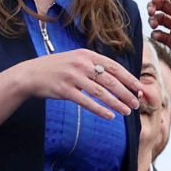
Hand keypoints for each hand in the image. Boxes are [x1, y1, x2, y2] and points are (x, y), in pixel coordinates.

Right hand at [9, 49, 140, 119]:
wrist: (30, 74)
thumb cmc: (56, 68)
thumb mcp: (76, 59)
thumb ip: (93, 65)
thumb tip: (116, 78)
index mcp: (87, 55)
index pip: (114, 66)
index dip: (128, 78)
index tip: (139, 87)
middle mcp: (82, 64)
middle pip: (110, 80)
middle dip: (126, 93)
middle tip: (136, 103)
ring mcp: (73, 77)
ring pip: (101, 92)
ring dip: (116, 103)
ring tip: (127, 111)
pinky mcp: (65, 90)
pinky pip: (87, 102)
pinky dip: (100, 110)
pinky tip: (110, 115)